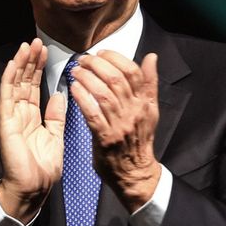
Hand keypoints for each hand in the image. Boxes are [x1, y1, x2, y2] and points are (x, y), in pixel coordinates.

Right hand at [0, 38, 65, 223]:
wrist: (35, 188)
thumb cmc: (43, 167)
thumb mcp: (55, 136)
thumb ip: (56, 116)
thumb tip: (59, 95)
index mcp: (33, 117)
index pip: (35, 87)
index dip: (39, 69)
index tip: (45, 51)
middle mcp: (21, 114)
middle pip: (24, 82)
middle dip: (30, 61)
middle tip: (36, 41)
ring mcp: (12, 117)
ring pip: (15, 85)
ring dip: (20, 65)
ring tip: (26, 46)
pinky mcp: (7, 124)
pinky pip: (7, 98)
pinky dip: (10, 80)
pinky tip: (15, 65)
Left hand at [69, 51, 160, 211]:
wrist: (136, 172)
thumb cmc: (139, 139)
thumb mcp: (150, 109)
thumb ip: (149, 83)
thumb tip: (151, 57)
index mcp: (145, 102)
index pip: (133, 72)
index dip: (116, 58)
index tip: (102, 53)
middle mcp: (134, 111)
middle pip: (116, 79)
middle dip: (97, 65)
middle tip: (84, 60)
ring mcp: (120, 125)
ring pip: (103, 94)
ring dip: (87, 78)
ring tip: (76, 70)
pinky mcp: (105, 138)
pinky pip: (93, 113)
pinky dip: (82, 98)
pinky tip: (74, 89)